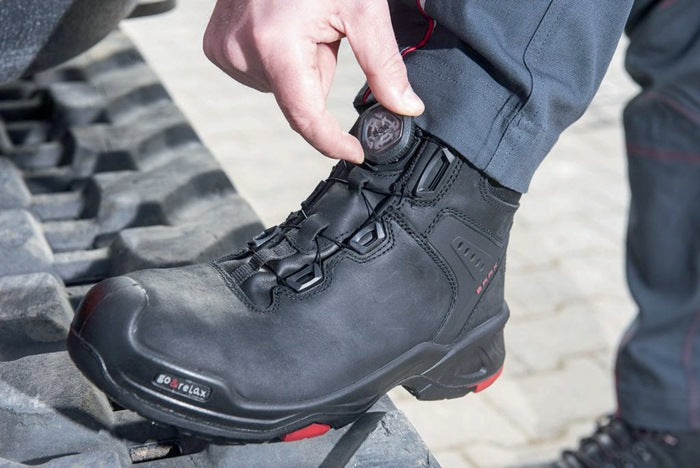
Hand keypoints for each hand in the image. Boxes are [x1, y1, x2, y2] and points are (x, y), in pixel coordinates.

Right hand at [203, 0, 424, 162]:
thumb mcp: (362, 9)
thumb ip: (383, 64)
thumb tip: (405, 108)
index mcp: (275, 45)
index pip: (306, 117)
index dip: (333, 141)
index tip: (355, 152)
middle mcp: (241, 51)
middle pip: (298, 98)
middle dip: (318, 73)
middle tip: (322, 32)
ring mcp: (224, 49)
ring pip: (280, 86)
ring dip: (297, 64)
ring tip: (297, 23)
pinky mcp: (215, 45)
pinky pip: (259, 72)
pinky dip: (276, 57)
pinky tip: (278, 27)